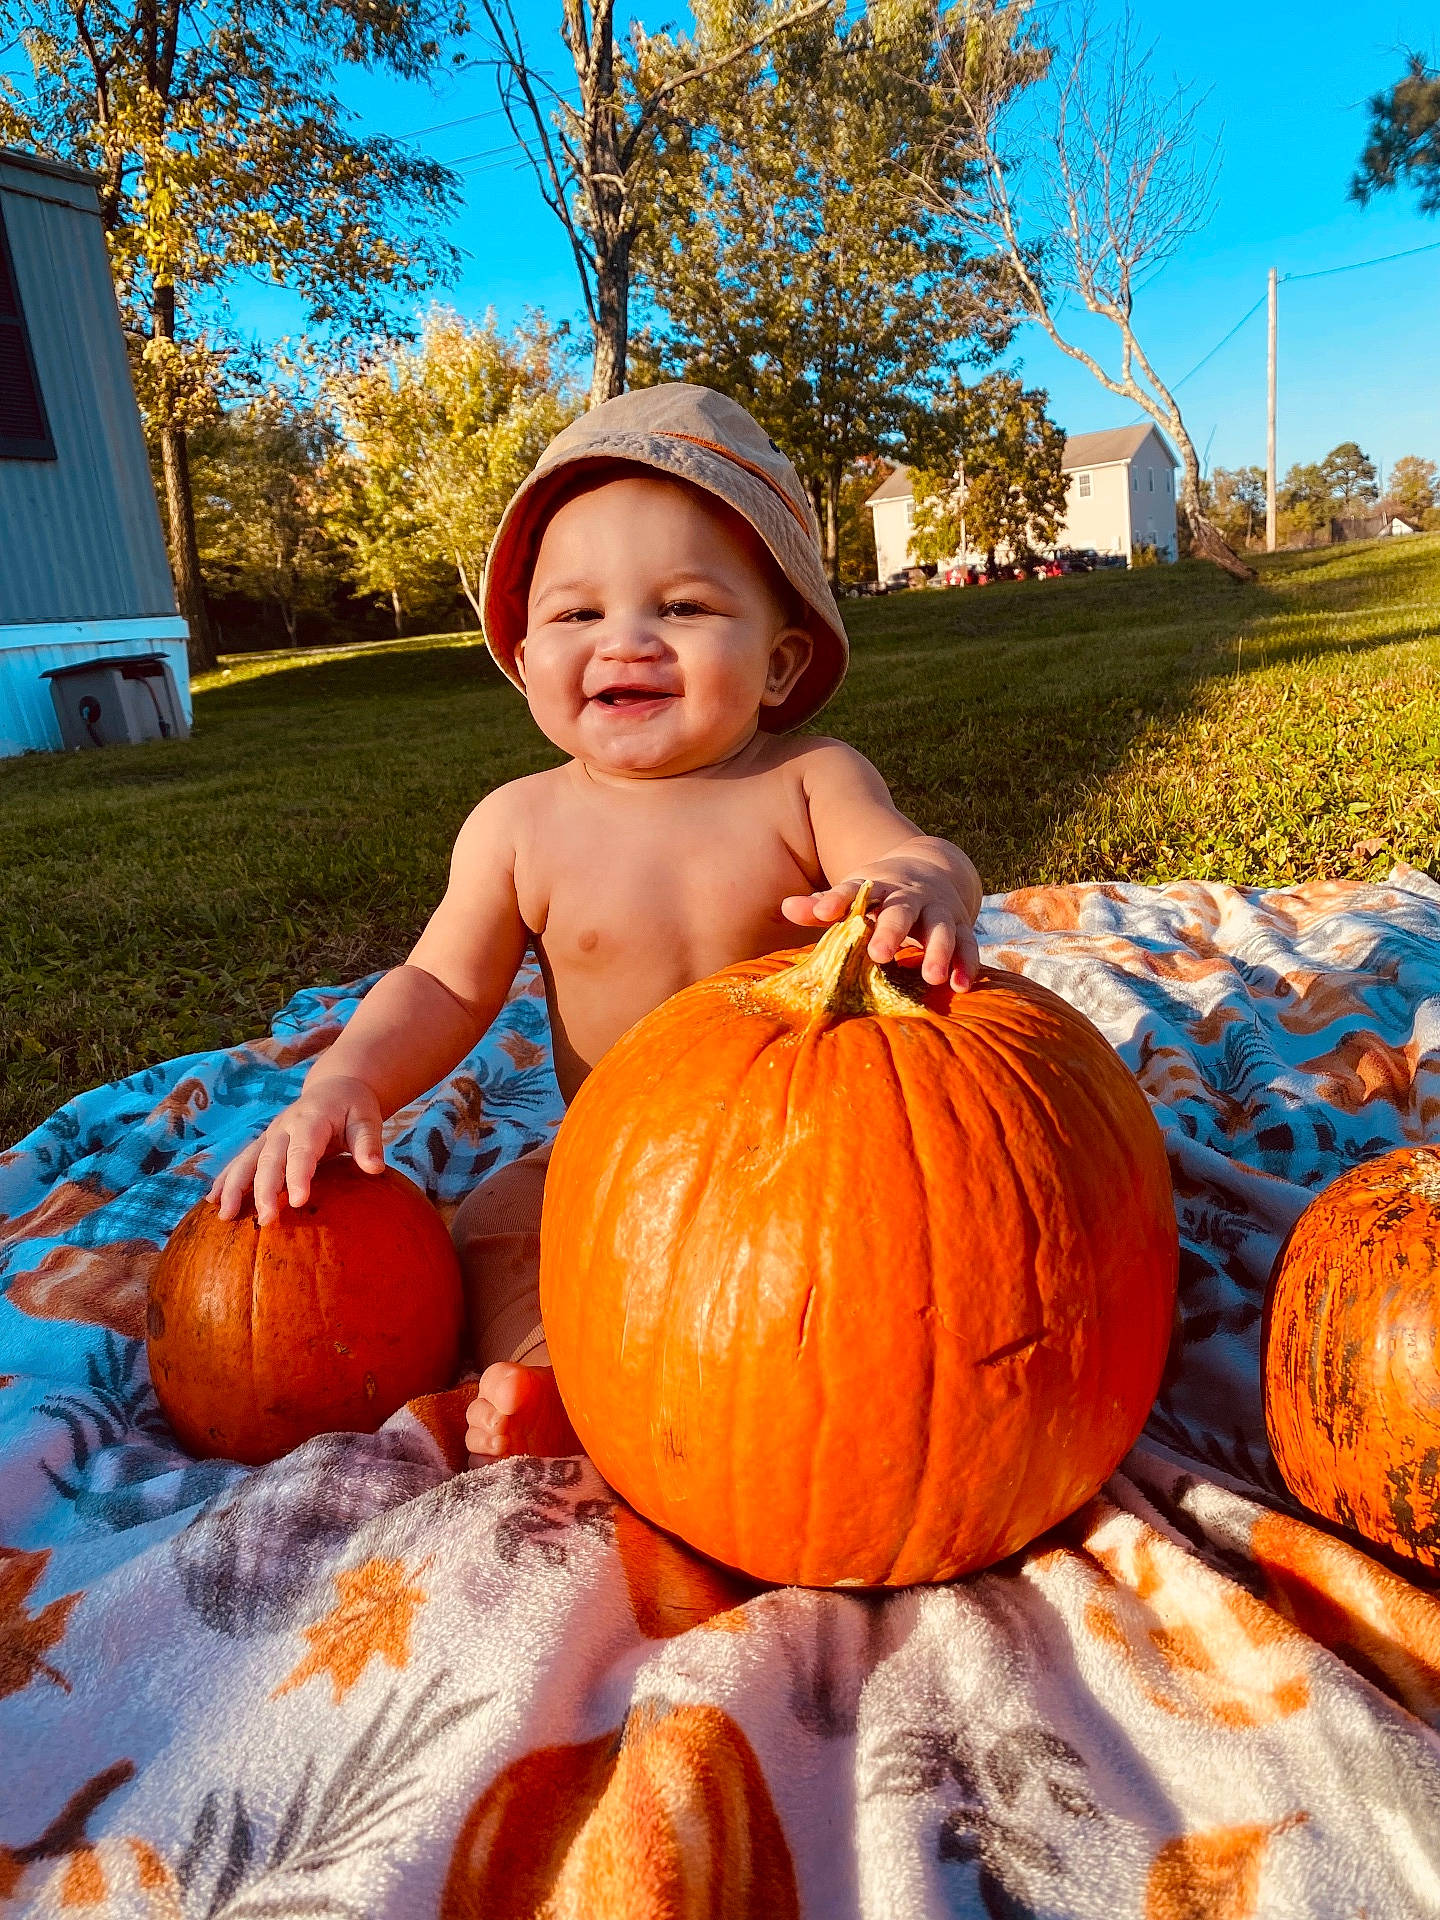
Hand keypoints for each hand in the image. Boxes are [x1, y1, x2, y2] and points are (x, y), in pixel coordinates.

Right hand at [207, 1076, 384, 1223]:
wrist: (335, 1086)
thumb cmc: (353, 1106)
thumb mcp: (367, 1119)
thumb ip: (369, 1143)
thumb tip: (375, 1168)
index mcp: (311, 1120)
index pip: (303, 1151)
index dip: (299, 1175)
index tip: (299, 1202)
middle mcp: (284, 1126)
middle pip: (270, 1160)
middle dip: (265, 1190)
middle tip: (266, 1221)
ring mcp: (271, 1135)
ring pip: (248, 1160)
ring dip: (235, 1187)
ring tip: (226, 1215)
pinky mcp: (264, 1143)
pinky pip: (241, 1161)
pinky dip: (226, 1179)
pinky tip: (213, 1201)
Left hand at [782, 865, 979, 991]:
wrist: (931, 868)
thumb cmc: (881, 892)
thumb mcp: (854, 892)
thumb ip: (822, 904)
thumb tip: (786, 907)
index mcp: (878, 887)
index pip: (854, 891)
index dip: (836, 900)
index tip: (822, 912)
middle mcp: (910, 897)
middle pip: (901, 911)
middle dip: (891, 931)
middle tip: (879, 954)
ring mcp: (939, 911)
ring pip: (941, 928)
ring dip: (937, 951)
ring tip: (929, 977)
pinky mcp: (961, 926)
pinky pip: (967, 945)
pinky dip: (966, 964)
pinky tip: (960, 986)